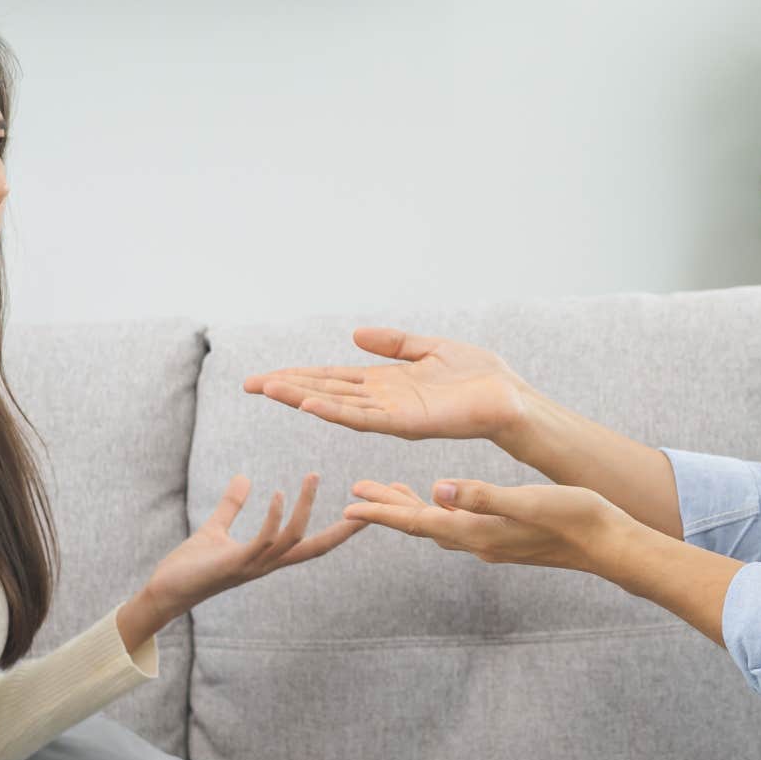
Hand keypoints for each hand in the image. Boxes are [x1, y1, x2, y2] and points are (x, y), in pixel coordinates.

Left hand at [141, 472, 367, 616]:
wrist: (165, 590)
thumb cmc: (190, 565)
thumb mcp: (215, 528)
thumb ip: (232, 505)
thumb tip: (244, 477)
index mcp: (268, 557)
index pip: (312, 544)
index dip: (339, 531)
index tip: (362, 514)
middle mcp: (268, 564)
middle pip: (316, 548)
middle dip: (343, 531)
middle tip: (367, 509)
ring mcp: (253, 565)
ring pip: (292, 539)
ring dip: (304, 508)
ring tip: (312, 477)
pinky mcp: (235, 563)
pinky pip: (264, 540)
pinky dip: (275, 518)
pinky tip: (279, 494)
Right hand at [242, 328, 534, 441]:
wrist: (511, 398)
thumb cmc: (479, 377)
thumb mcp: (429, 349)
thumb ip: (393, 343)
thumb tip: (355, 335)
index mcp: (386, 384)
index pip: (333, 379)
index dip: (299, 376)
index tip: (266, 376)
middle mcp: (382, 402)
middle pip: (326, 393)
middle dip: (288, 389)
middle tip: (249, 384)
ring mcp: (392, 415)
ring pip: (337, 406)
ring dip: (302, 398)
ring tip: (269, 389)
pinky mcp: (407, 424)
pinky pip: (365, 419)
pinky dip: (336, 411)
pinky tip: (311, 403)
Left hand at [342, 478, 633, 573]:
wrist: (610, 545)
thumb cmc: (575, 519)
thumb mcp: (527, 501)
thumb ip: (482, 496)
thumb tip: (438, 490)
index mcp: (479, 532)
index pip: (420, 523)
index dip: (383, 514)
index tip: (350, 506)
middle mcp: (480, 542)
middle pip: (422, 525)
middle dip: (388, 509)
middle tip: (355, 495)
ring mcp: (493, 543)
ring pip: (439, 526)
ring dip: (412, 511)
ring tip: (389, 494)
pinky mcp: (507, 539)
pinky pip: (460, 526)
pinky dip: (440, 512)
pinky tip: (444, 502)